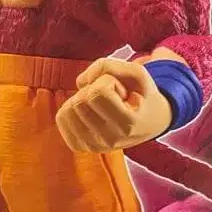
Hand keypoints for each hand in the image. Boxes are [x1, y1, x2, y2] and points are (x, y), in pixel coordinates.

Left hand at [56, 58, 172, 152]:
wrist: (150, 123)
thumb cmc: (142, 94)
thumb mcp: (137, 73)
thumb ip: (108, 66)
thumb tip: (79, 82)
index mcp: (128, 124)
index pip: (98, 93)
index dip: (108, 82)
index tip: (122, 90)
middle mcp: (109, 140)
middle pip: (79, 101)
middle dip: (93, 89)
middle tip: (112, 97)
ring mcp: (94, 146)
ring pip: (66, 111)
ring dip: (82, 100)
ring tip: (101, 105)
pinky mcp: (81, 146)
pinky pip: (61, 119)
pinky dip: (71, 109)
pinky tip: (89, 112)